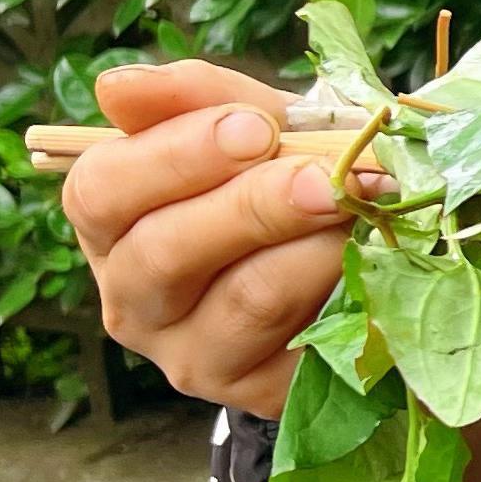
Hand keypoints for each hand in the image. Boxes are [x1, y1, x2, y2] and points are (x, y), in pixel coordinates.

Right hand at [63, 60, 349, 418]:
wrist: (351, 256)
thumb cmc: (279, 175)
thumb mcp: (248, 125)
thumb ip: (195, 99)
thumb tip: (117, 88)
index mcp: (111, 223)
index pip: (101, 191)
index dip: (175, 156)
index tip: (254, 127)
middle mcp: (133, 300)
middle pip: (166, 253)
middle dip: (255, 204)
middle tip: (329, 175)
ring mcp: (192, 356)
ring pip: (245, 299)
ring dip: (314, 245)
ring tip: (365, 206)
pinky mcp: (259, 392)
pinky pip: (307, 341)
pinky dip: (350, 290)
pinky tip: (379, 257)